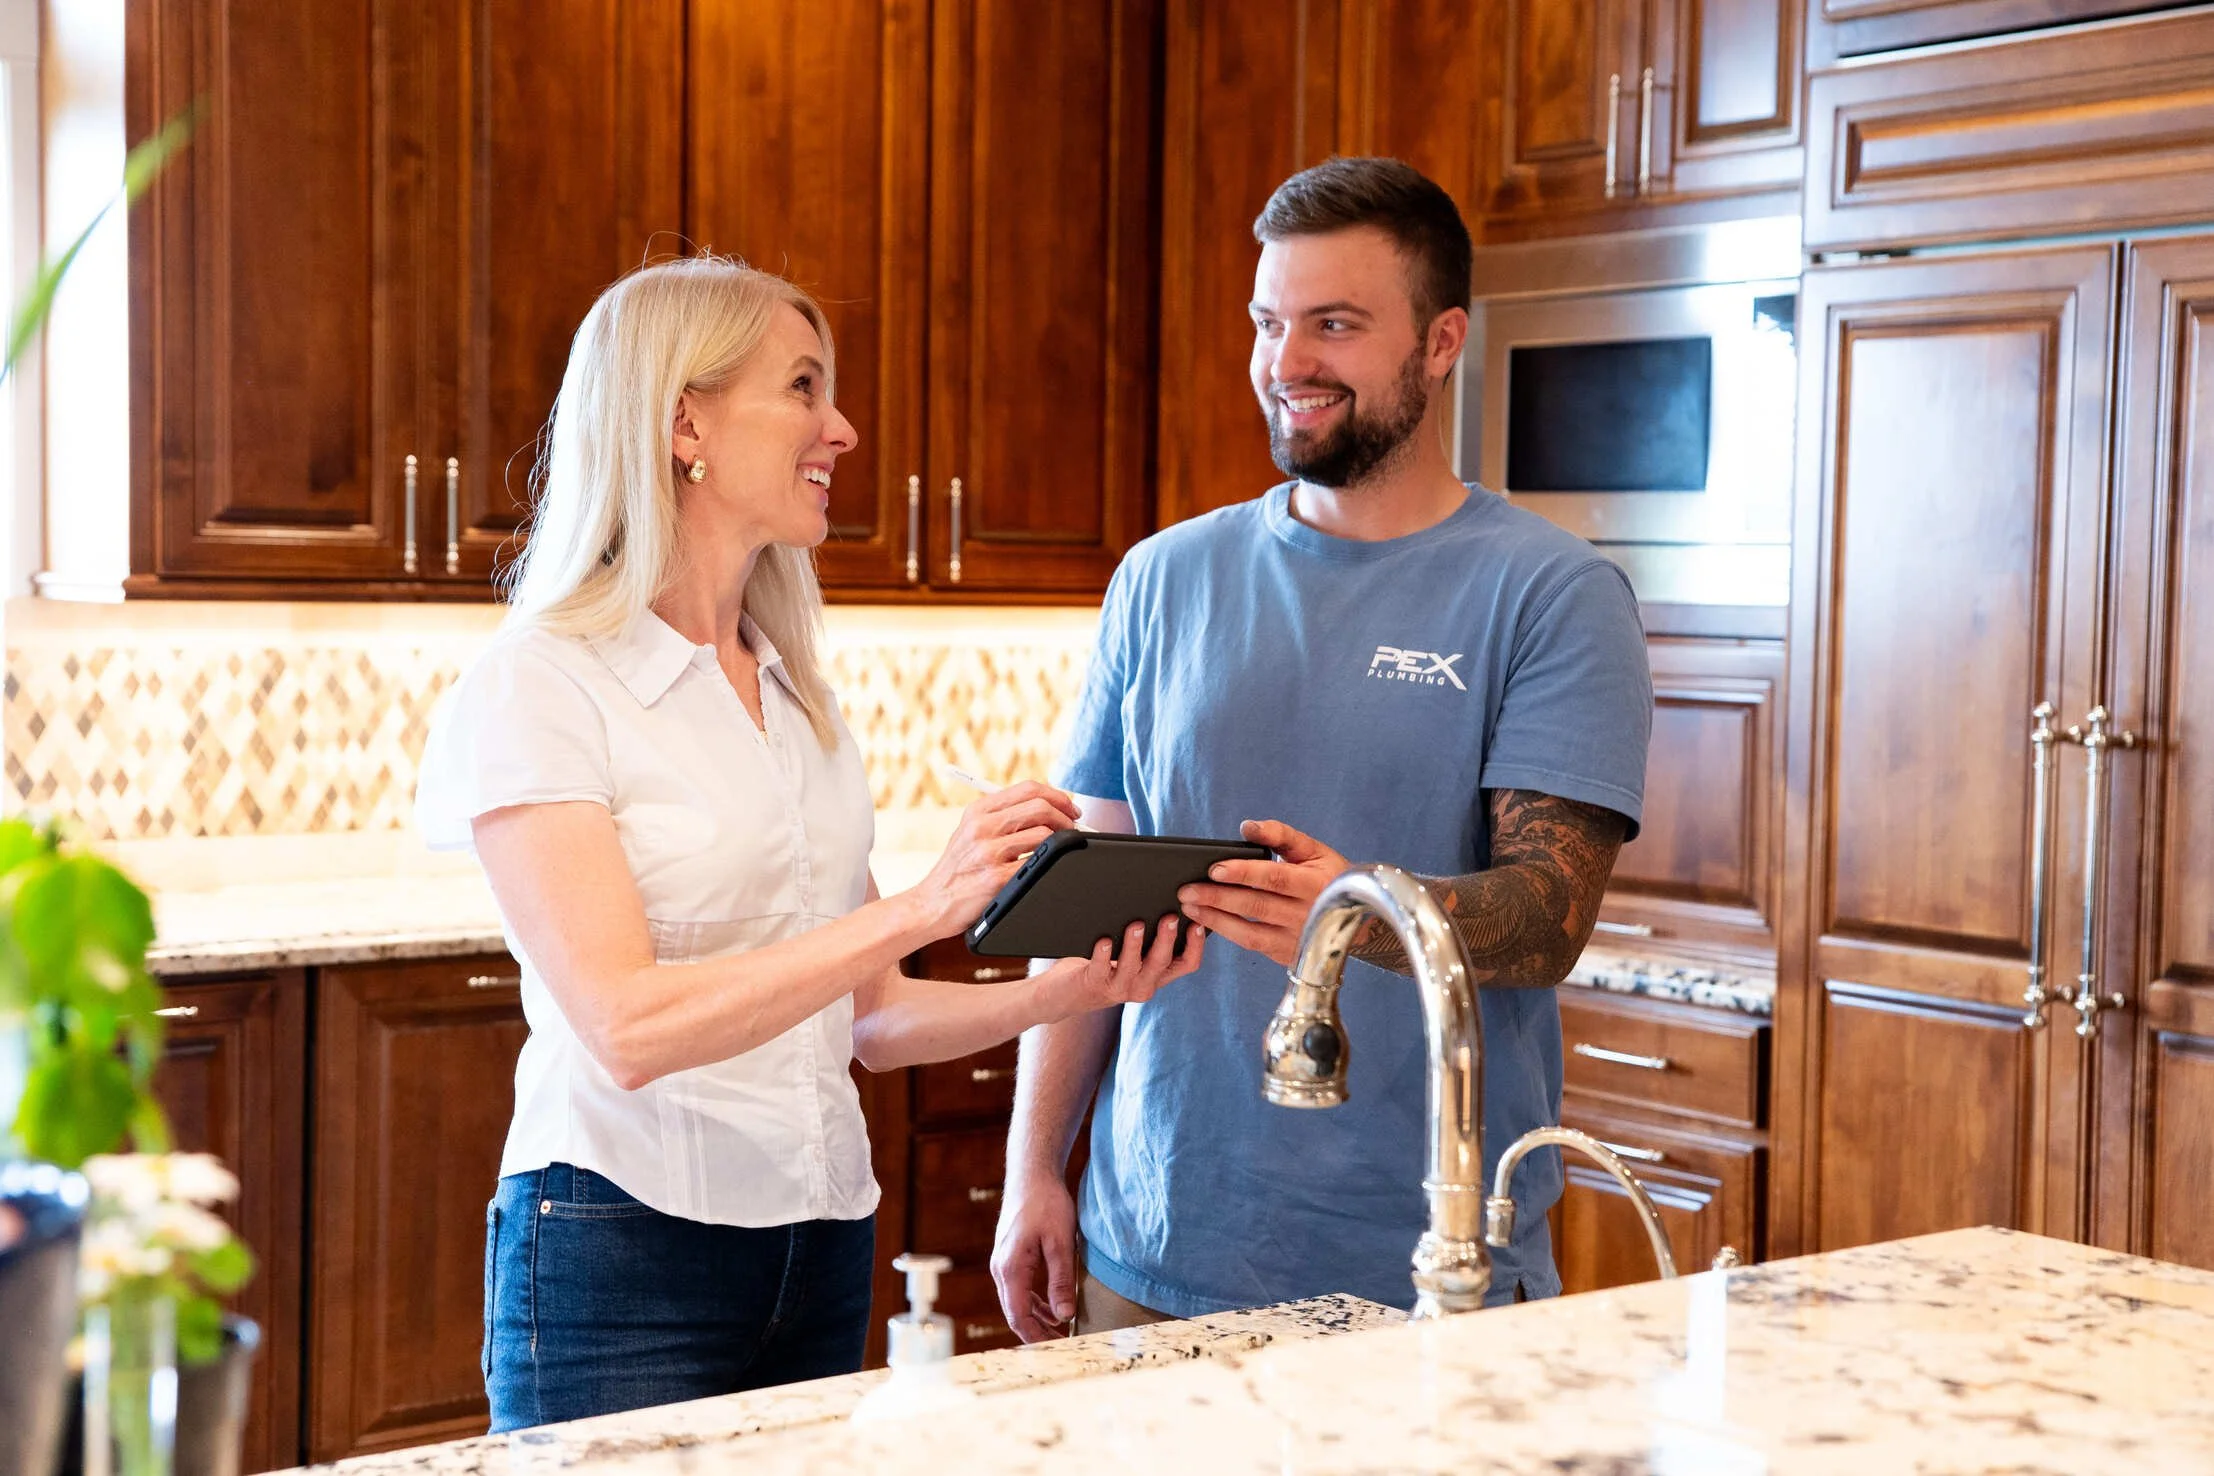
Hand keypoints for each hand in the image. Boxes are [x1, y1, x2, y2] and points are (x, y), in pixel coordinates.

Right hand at [912, 781, 1080, 937]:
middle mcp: (982, 827)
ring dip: (1062, 842)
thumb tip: (1047, 808)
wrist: (931, 904)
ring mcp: (988, 852)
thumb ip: (1000, 817)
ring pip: (1043, 834)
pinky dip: (1048, 864)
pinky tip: (1046, 869)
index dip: (1057, 796)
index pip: (1028, 788)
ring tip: (1063, 851)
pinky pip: (1036, 864)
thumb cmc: (956, 871)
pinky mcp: (995, 878)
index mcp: (978, 811)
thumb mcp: (969, 833)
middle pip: (1040, 807)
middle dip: (1066, 817)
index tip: (1069, 809)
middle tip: (1074, 829)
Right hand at [991, 1168, 1079, 1342]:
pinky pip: (1019, 1289)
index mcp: (1010, 1269)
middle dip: (1037, 1333)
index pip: (1018, 1315)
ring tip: (1060, 1333)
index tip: (1056, 1350)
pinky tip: (1052, 1309)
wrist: (1032, 1175)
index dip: (1036, 1337)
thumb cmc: (1046, 1204)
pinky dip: (1034, 1303)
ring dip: (1036, 1319)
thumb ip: (1060, 1281)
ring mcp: (1003, 1263)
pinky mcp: (1010, 1256)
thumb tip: (1064, 1315)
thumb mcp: (1060, 1243)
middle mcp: (1000, 1269)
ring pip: (1016, 1302)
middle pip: (1015, 1312)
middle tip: (1062, 1347)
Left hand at [1030, 915, 1206, 1023]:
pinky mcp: (1094, 984)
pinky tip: (1105, 941)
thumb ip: (1150, 937)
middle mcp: (1143, 984)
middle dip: (1167, 939)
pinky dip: (1104, 954)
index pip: (1187, 964)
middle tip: (1171, 917)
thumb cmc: (1105, 965)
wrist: (1067, 993)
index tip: (1197, 922)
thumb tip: (1166, 901)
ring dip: (1135, 945)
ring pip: (1134, 967)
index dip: (1196, 945)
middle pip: (1162, 963)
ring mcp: (1119, 987)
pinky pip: (1101, 969)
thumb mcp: (1134, 955)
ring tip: (1136, 924)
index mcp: (1157, 975)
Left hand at [1175, 819, 1352, 967]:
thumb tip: (1247, 827)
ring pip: (1250, 933)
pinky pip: (1252, 945)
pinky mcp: (1288, 955)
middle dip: (1217, 898)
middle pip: (1255, 906)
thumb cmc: (1328, 877)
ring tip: (1189, 907)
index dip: (1243, 873)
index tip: (1213, 869)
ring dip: (1215, 920)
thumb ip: (1281, 835)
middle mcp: (1306, 915)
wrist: (1353, 920)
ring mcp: (1297, 939)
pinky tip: (1206, 921)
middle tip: (1186, 890)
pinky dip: (1226, 934)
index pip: (1273, 878)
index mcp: (1313, 884)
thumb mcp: (1313, 850)